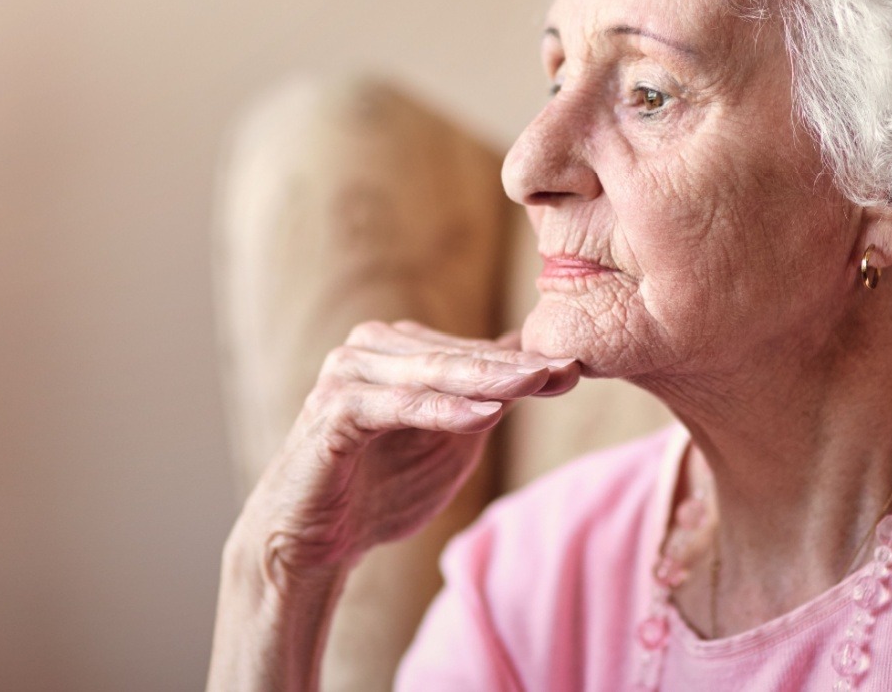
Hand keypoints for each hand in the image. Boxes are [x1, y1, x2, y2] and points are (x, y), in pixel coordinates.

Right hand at [234, 319, 580, 586]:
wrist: (313, 542)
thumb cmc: (382, 489)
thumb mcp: (451, 444)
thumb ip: (487, 402)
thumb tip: (539, 360)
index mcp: (399, 349)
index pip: (472, 352)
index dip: (525, 362)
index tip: (578, 368)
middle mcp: (370, 349)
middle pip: (456, 356)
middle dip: (514, 366)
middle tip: (566, 369)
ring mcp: (346, 373)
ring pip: (429, 373)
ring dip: (484, 380)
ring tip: (535, 384)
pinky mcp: (332, 409)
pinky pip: (395, 405)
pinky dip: (440, 410)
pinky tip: (484, 415)